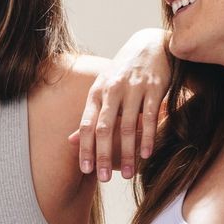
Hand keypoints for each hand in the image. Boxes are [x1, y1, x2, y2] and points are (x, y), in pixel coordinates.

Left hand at [70, 27, 169, 180]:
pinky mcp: (154, 88)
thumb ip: (89, 116)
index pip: (86, 125)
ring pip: (128, 127)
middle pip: (104, 129)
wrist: (151, 44)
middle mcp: (112, 90)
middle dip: (103, 156)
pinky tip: (146, 155)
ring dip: (128, 154)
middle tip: (104, 180)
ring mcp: (133, 88)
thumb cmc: (123, 72)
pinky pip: (149, 117)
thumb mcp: (102, 89)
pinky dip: (147, 137)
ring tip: (129, 175)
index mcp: (96, 92)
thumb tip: (69, 141)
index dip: (85, 149)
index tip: (85, 170)